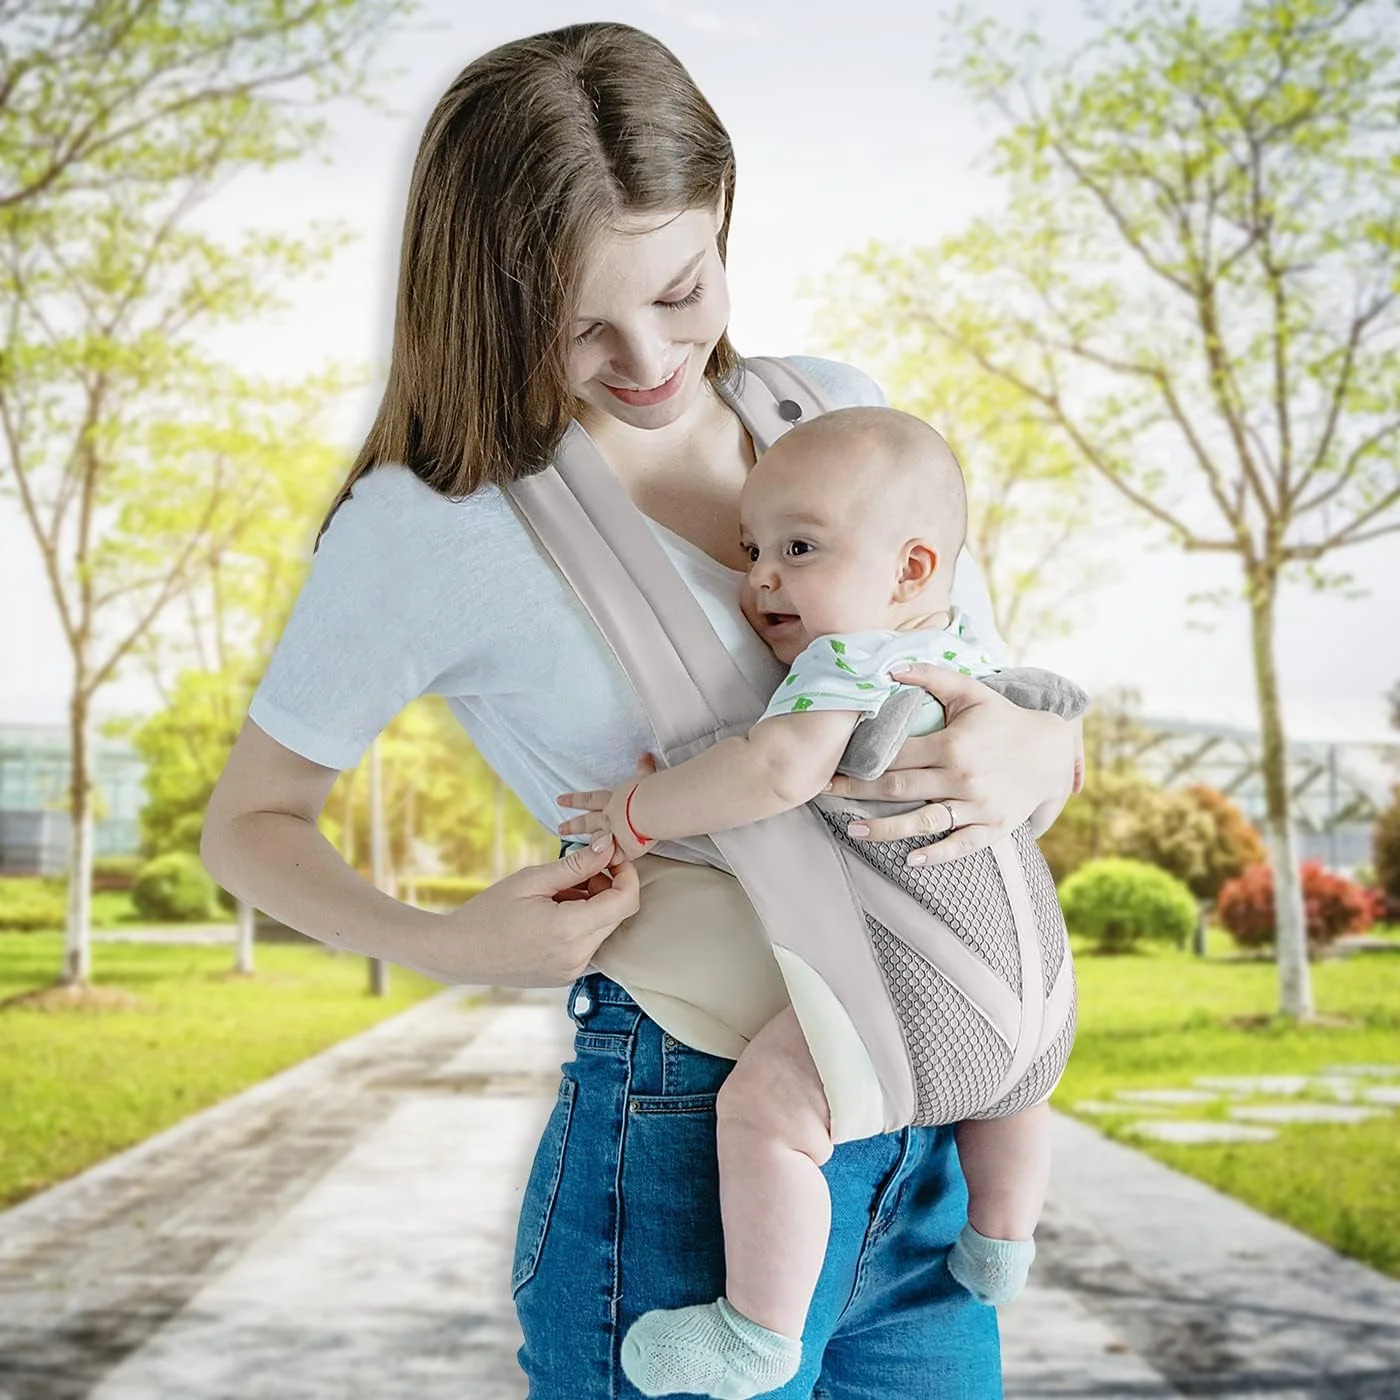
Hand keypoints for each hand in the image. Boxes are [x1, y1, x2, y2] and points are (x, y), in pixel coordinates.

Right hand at [434, 839, 639, 986]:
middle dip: (608, 887)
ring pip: (604, 929)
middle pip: (617, 915)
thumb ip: (576, 864)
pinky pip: (589, 944)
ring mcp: (573, 971)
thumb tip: (608, 845)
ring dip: (594, 906)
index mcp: (570, 929)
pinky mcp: (566, 977)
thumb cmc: (489, 912)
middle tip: (579, 871)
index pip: (625, 901)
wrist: (458, 953)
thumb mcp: (532, 880)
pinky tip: (555, 913)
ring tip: (559, 893)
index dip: (627, 874)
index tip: (611, 856)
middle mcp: (577, 956)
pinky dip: (582, 924)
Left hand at [556, 753, 657, 862]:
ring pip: (596, 842)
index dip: (575, 799)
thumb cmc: (651, 792)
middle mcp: (611, 818)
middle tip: (559, 829)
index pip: (590, 800)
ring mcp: (616, 835)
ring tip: (580, 856)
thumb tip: (644, 755)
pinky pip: (614, 859)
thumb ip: (644, 769)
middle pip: (588, 822)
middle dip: (573, 826)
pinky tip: (603, 869)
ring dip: (588, 846)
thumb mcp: (646, 778)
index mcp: (614, 802)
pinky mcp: (626, 851)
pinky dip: (609, 863)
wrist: (651, 810)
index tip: (559, 800)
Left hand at [822, 666, 1075, 864]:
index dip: (861, 759)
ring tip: (851, 831)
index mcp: (952, 745)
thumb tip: (889, 668)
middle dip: (857, 791)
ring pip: (922, 821)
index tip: (834, 762)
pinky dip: (936, 854)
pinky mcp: (994, 826)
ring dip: (884, 828)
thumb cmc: (1005, 718)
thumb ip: (930, 677)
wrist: (1052, 750)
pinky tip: (910, 859)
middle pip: (898, 788)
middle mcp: (962, 778)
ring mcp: (978, 805)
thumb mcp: (971, 692)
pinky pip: (961, 845)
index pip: (895, 755)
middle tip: (824, 792)